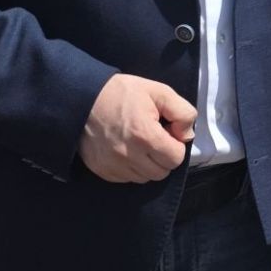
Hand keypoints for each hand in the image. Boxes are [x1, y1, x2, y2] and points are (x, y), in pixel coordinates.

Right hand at [79, 74, 195, 183]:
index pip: (176, 158)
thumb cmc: (122, 93)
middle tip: (155, 138)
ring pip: (145, 178)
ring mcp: (113, 165)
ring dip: (148, 164)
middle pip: (162, 172)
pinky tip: (127, 150)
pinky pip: (127, 178)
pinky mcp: (102, 170)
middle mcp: (128, 155)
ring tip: (140, 144)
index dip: (176, 145)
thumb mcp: (159, 92)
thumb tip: (187, 135)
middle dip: (164, 156)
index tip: (167, 132)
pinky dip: (132, 168)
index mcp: (145, 135)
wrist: (82, 98)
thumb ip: (182, 112)